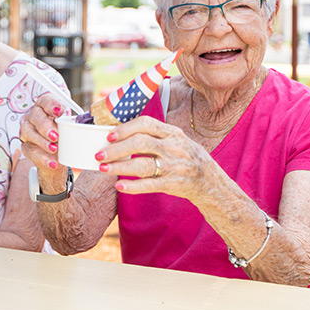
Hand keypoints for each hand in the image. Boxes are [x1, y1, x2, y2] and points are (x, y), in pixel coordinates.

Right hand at [19, 94, 68, 191]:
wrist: (58, 157)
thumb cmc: (65, 136)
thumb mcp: (72, 129)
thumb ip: (76, 124)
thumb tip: (89, 125)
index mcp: (45, 108)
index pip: (44, 101)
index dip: (51, 104)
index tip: (59, 112)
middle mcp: (33, 117)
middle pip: (35, 116)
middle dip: (45, 126)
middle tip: (56, 135)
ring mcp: (27, 131)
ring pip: (28, 132)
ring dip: (42, 141)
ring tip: (54, 149)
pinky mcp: (26, 147)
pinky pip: (30, 151)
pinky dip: (42, 158)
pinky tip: (53, 162)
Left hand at [95, 116, 214, 199]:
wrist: (210, 181)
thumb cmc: (186, 157)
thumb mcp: (175, 139)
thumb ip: (154, 134)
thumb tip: (120, 133)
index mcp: (172, 133)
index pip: (146, 124)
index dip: (125, 128)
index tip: (109, 135)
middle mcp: (173, 147)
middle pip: (141, 143)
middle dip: (116, 149)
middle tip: (99, 155)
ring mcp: (174, 166)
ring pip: (143, 164)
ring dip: (120, 166)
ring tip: (103, 169)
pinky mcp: (173, 184)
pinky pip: (150, 185)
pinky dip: (133, 186)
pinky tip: (119, 186)